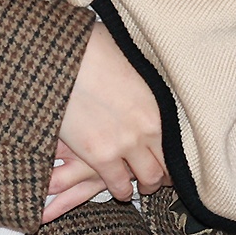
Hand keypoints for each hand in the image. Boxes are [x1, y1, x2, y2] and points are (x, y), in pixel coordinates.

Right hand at [43, 22, 168, 220]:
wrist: (58, 56)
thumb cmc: (88, 46)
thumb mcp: (124, 52)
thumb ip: (136, 71)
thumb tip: (138, 64)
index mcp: (156, 101)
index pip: (177, 140)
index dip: (172, 150)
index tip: (166, 153)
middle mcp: (147, 127)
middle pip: (167, 163)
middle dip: (162, 171)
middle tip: (155, 173)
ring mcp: (124, 144)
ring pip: (148, 179)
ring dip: (143, 183)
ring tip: (138, 182)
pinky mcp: (98, 155)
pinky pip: (118, 185)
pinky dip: (120, 189)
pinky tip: (117, 185)